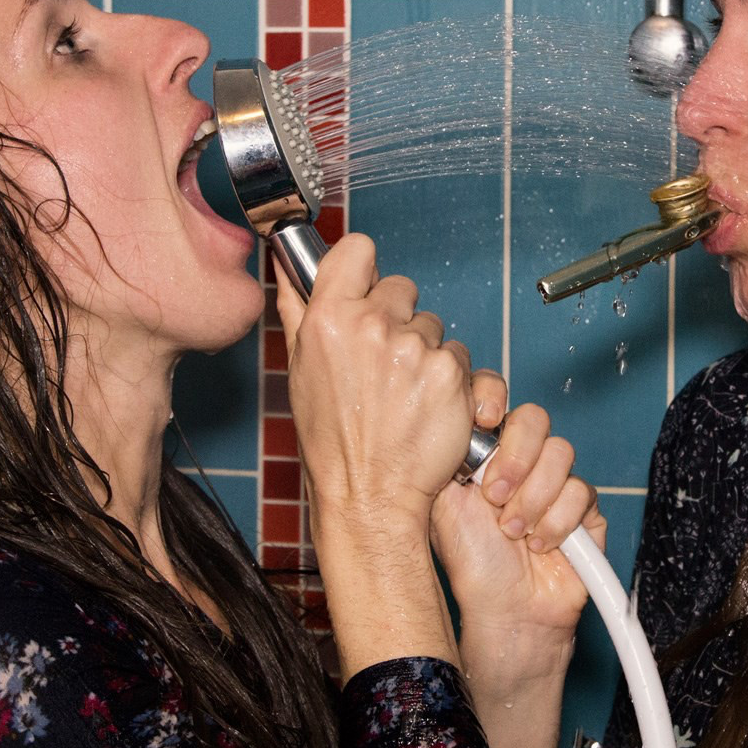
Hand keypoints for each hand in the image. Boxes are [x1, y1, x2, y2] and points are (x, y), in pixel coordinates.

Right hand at [274, 234, 474, 531]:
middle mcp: (372, 326)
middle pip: (401, 287)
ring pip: (433, 325)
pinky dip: (449, 379)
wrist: (370, 496)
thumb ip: (299, 312)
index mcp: (329, 319)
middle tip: (384, 362)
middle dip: (397, 318)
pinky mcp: (451, 373)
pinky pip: (458, 357)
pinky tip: (427, 406)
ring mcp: (416, 348)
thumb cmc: (332, 441)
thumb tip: (289, 268)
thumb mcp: (301, 372)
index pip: (357, 251)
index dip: (364, 268)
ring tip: (403, 392)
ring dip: (425, 351)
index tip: (365, 285)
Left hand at [431, 385, 603, 747]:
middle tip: (493, 495)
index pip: (499, 400)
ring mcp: (557, 484)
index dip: (494, 400)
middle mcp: (524, 462)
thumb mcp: (444, 504)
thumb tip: (454, 416)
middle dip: (516, 457)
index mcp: (487, 452)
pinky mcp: (586, 511)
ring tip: (512, 533)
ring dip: (533, 497)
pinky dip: (557, 521)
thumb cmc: (471, 563)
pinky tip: (539, 545)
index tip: (483, 422)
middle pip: (535, 420)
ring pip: (561, 454)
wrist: (504, 613)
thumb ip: (450, 456)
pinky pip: (582, 492)